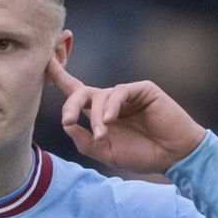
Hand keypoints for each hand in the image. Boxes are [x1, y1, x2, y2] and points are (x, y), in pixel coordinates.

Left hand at [46, 57, 205, 173]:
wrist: (174, 156)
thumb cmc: (143, 154)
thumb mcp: (105, 152)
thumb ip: (84, 140)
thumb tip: (66, 124)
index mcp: (99, 114)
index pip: (75, 91)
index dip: (59, 75)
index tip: (43, 61)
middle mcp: (111, 100)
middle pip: (81, 92)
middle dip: (70, 105)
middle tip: (67, 121)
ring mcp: (126, 94)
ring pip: (99, 96)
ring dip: (95, 117)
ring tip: (101, 135)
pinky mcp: (142, 89)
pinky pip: (120, 92)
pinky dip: (111, 106)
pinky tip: (109, 120)